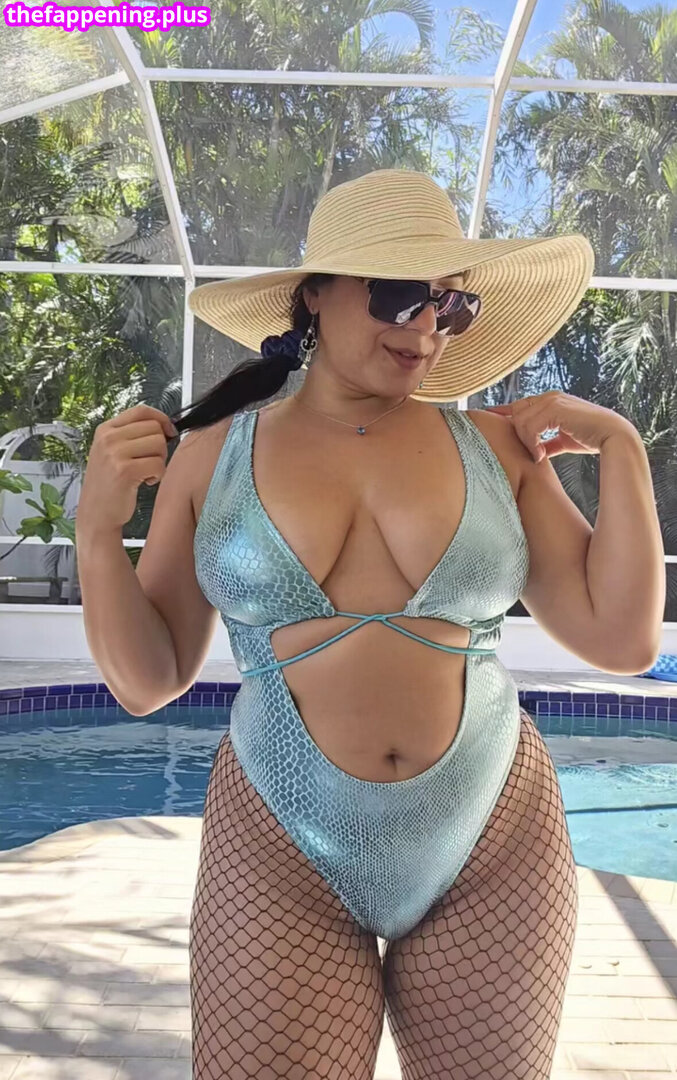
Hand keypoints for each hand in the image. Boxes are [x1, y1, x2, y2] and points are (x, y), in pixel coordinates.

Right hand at [76, 404, 178, 533]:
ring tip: (145, 473)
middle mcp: (108, 438)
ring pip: (159, 444)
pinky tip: (145, 482)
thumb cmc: (109, 485)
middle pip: (154, 428)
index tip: (169, 432)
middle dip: (160, 446)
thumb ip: (132, 436)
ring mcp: (115, 453)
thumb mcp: (111, 452)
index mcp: (105, 430)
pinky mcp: (125, 471)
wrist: (96, 515)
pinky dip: (158, 475)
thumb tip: (165, 426)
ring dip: (159, 461)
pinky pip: (158, 464)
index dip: (162, 419)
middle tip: (149, 463)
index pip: (141, 411)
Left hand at [484, 391, 636, 462]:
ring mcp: (552, 401)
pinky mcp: (556, 409)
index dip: (502, 414)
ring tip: (539, 457)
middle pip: (515, 414)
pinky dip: (533, 443)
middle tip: (530, 454)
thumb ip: (547, 442)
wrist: (613, 436)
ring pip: (520, 421)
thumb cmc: (590, 438)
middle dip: (515, 435)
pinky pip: (530, 426)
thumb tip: (536, 452)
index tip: (487, 420)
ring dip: (526, 443)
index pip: (518, 405)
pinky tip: (542, 455)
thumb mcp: (563, 440)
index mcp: (550, 401)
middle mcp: (549, 397)